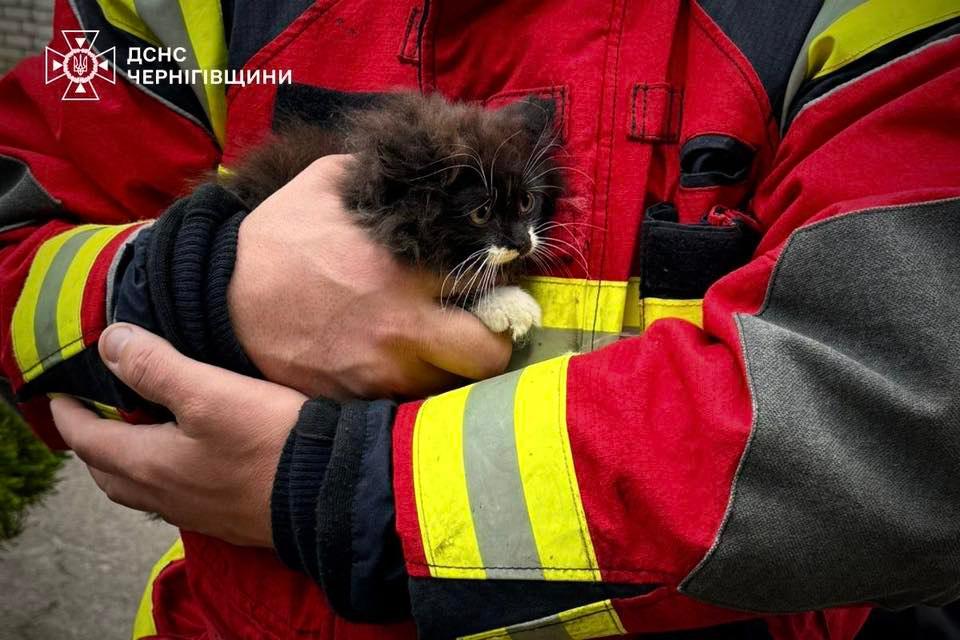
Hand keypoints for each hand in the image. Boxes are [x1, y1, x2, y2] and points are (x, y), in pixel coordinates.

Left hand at [51, 323, 304, 546]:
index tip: (58, 397)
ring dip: (127, 465)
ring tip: (137, 438)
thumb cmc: (269, 441)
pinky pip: (178, 499)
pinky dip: (165, 478)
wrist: (328, 492)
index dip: (68, 416)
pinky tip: (190, 464)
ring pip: (143, 490)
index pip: (89, 441)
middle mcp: (167, 495)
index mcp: (151, 464)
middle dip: (93, 446)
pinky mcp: (229, 518)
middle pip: (110, 474)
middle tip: (93, 419)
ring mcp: (198, 512)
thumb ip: (155, 366)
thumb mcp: (210, 391)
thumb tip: (110, 343)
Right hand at [228, 154, 511, 399]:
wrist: (220, 299)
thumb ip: (377, 178)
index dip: (501, 289)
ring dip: (451, 368)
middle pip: (488, 356)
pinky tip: (396, 365)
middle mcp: (401, 330)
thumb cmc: (277, 242)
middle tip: (480, 328)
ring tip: (436, 346)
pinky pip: (404, 403)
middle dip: (493, 343)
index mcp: (402, 272)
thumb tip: (416, 169)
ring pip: (449, 387)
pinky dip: (409, 387)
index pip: (488, 287)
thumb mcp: (324, 185)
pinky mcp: (354, 401)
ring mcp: (379, 374)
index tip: (496, 287)